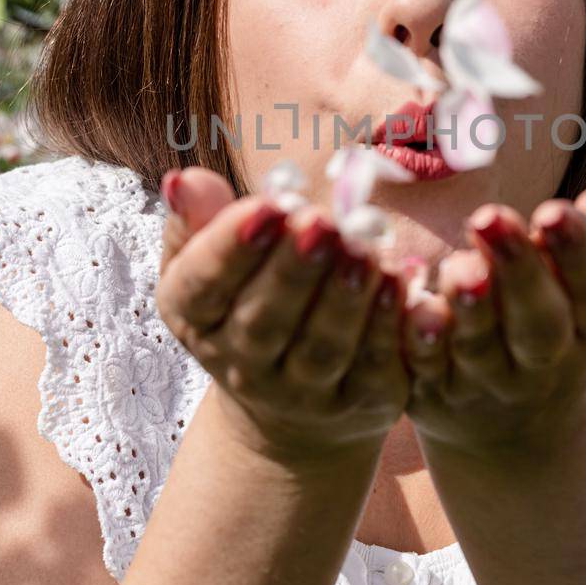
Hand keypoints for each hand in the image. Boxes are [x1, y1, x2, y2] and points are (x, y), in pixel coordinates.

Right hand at [154, 168, 410, 468]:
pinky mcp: (361, 402)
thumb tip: (186, 179)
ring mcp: (303, 392)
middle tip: (320, 222)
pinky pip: (374, 365)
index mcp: (196, 319)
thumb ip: (197, 221)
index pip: (204, 286)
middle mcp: (244, 365)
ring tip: (361, 249)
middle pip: (264, 321)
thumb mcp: (205, 266)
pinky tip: (399, 281)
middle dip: (294, 270)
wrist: (286, 406)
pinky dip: (386, 325)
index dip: (233, 247)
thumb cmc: (244, 305)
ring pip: (322, 347)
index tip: (267, 204)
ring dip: (343, 297)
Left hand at [400, 181, 585, 458]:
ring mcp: (488, 382)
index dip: (579, 252)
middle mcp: (545, 364)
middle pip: (540, 325)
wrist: (515, 427)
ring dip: (471, 306)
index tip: (554, 210)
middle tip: (491, 217)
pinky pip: (425, 366)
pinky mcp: (435, 390)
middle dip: (520, 272)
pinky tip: (414, 303)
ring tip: (460, 264)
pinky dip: (419, 338)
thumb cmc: (564, 327)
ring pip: (480, 347)